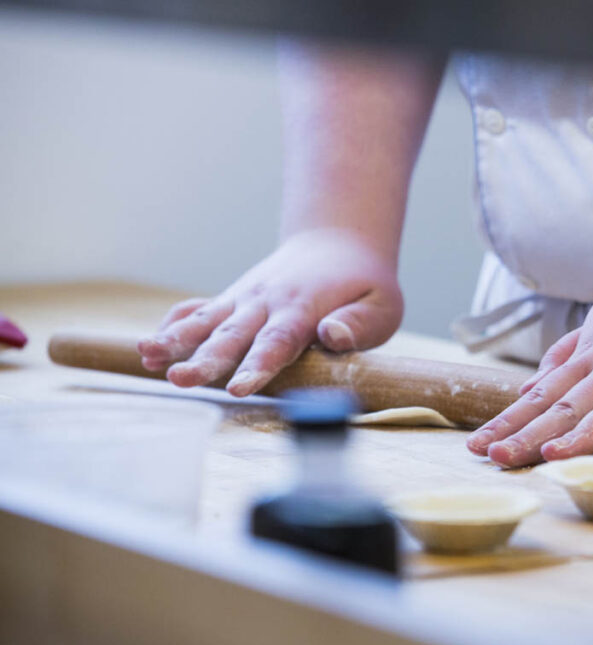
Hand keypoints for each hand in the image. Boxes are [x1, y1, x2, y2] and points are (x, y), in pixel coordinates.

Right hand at [138, 228, 402, 395]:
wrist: (339, 243)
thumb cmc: (366, 284)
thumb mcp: (381, 305)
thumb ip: (358, 324)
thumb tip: (331, 336)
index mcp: (304, 308)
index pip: (279, 341)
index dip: (258, 366)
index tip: (238, 388)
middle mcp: (268, 303)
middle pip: (234, 335)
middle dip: (205, 359)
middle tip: (179, 380)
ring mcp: (246, 300)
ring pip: (208, 321)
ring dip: (177, 340)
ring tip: (147, 356)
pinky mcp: (234, 300)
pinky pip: (201, 310)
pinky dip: (176, 325)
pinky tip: (150, 347)